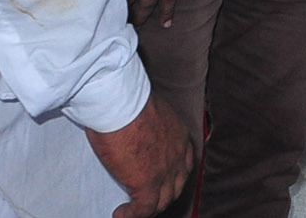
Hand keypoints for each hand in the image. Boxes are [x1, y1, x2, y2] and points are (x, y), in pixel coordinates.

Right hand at [86, 94, 194, 217]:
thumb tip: (136, 126)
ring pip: (162, 201)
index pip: (184, 163)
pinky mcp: (147, 184)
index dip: (174, 175)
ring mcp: (165, 172)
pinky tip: (121, 214)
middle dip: (163, 195)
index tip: (161, 179)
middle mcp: (178, 155)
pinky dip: (132, 215)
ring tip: (133, 210)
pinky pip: (143, 210)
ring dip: (148, 209)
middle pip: (176, 185)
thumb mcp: (148, 110)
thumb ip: (149, 123)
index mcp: (179, 136)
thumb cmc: (130, 100)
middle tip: (147, 199)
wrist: (123, 103)